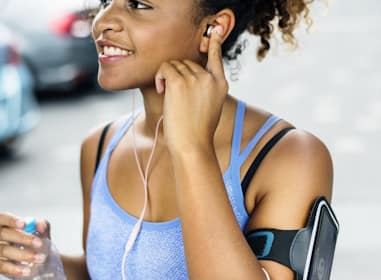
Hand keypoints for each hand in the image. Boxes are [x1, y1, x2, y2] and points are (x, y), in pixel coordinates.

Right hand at [0, 213, 48, 277]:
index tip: (24, 224)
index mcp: (4, 224)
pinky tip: (27, 270)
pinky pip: (2, 266)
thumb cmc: (32, 241)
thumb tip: (41, 225)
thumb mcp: (39, 231)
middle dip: (22, 238)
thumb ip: (42, 226)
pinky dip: (16, 269)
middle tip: (39, 243)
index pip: (3, 218)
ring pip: (5, 251)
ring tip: (40, 258)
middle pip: (4, 233)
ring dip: (24, 255)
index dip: (12, 220)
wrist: (32, 258)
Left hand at [155, 25, 227, 153]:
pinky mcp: (180, 82)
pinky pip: (165, 68)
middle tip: (174, 95)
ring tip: (169, 96)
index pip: (216, 58)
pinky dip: (160, 77)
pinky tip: (162, 91)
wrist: (192, 146)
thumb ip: (203, 89)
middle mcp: (210, 78)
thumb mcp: (208, 108)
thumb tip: (186, 75)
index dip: (214, 44)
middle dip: (177, 75)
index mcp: (220, 85)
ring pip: (174, 65)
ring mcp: (196, 78)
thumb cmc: (197, 132)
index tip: (215, 31)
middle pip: (187, 62)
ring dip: (167, 77)